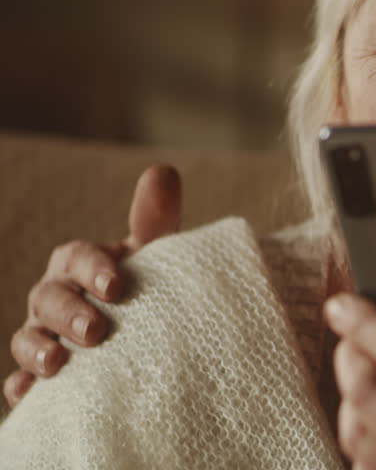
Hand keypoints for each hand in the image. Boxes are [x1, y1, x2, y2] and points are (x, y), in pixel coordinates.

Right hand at [4, 164, 181, 406]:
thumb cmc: (144, 284)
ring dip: (36, 349)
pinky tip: (28, 395)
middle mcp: (55, 295)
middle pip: (48, 298)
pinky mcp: (40, 372)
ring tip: (58, 363)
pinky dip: (20, 387)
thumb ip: (156, 219)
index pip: (77, 257)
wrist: (145, 329)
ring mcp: (43, 333)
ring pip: (27, 337)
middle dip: (68, 313)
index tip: (118, 285)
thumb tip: (163, 171)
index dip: (93, 268)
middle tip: (96, 331)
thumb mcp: (155, 253)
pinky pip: (20, 380)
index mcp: (80, 263)